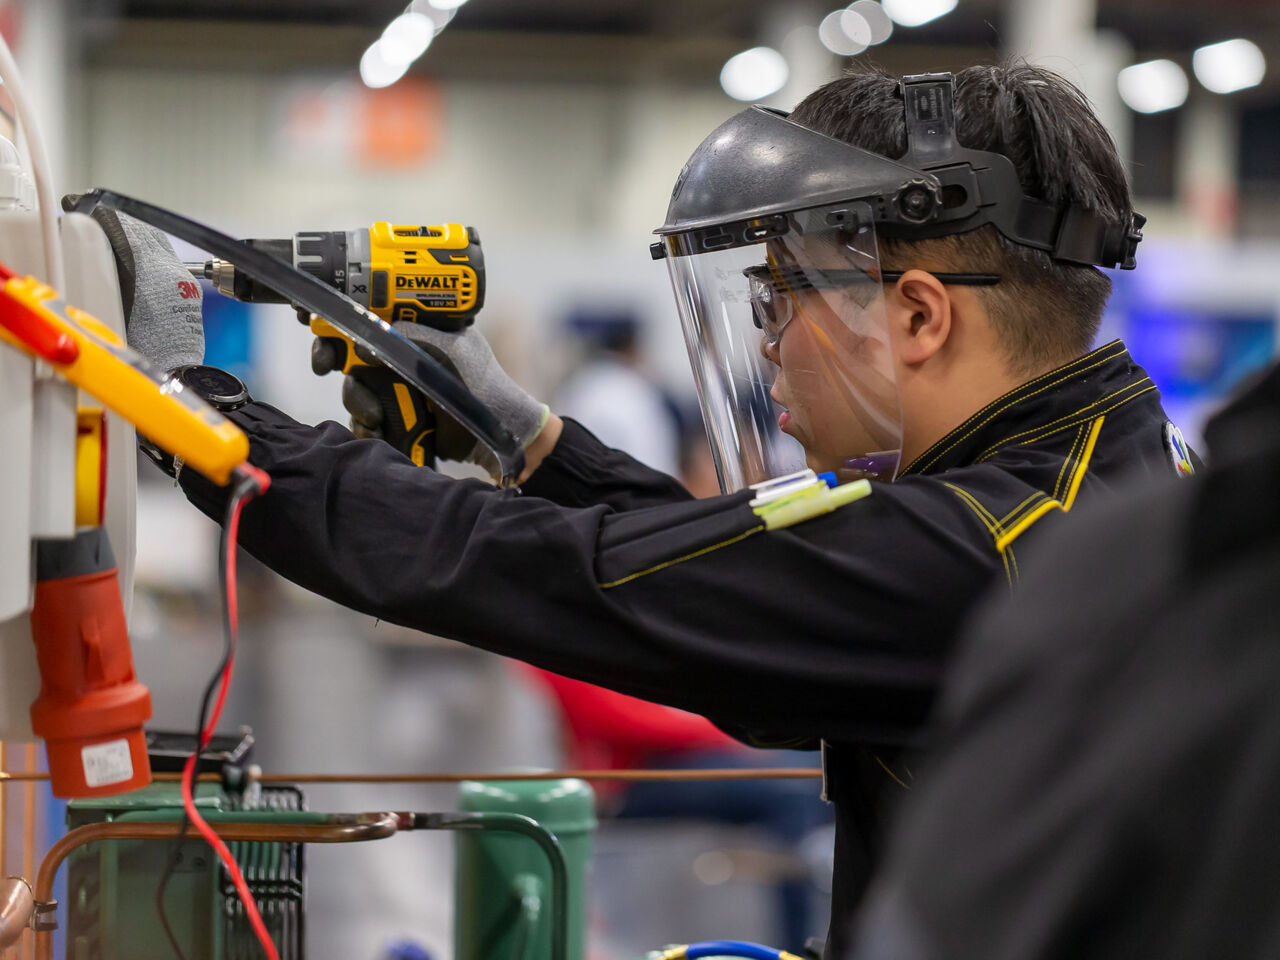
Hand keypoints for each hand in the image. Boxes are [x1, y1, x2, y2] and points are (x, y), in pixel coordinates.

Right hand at [62, 194, 203, 373]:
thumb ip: (108, 273)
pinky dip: (152, 255)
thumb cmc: (142, 348)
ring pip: (160, 245)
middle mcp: (173, 273)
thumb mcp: (115, 305)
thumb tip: (95, 249)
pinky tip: (139, 261)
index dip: (110, 218)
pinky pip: (170, 262)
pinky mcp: (190, 291)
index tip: (95, 213)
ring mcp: (185, 281)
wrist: (173, 368)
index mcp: (153, 274)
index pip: (131, 230)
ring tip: (119, 235)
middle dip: (126, 225)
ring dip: (140, 237)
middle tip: (105, 220)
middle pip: (148, 233)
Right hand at [317, 321, 549, 470]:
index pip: (364, 320)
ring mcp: (396, 390)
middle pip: (348, 355)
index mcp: (412, 333)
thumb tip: (362, 341)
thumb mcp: (449, 349)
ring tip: (376, 416)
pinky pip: (367, 422)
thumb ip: (409, 337)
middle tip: (326, 367)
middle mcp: (398, 358)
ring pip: (353, 392)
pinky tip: (380, 431)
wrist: (499, 433)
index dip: (337, 323)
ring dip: (357, 404)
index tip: (318, 329)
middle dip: (333, 362)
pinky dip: (367, 428)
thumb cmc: (484, 383)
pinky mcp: (397, 420)